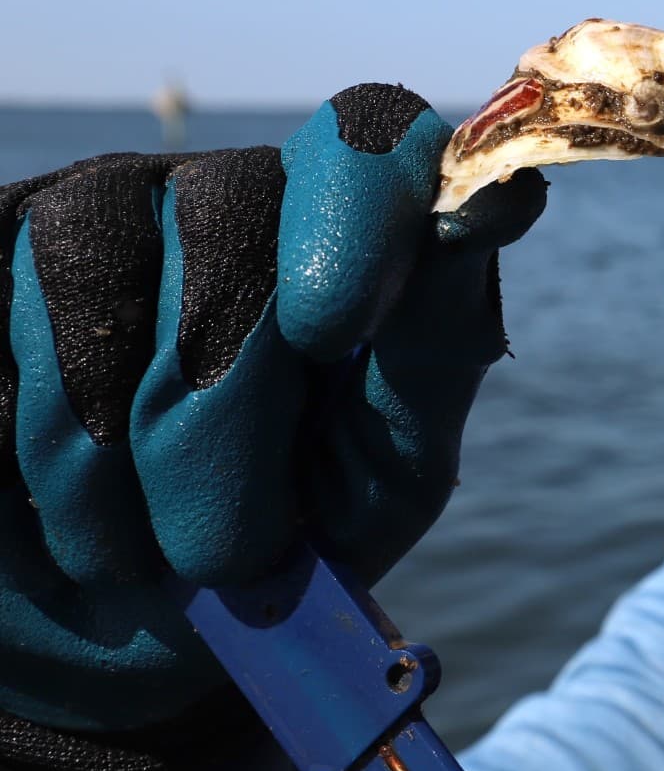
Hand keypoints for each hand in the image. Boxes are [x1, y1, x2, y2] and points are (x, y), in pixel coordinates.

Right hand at [0, 85, 544, 741]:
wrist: (131, 634)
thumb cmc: (292, 535)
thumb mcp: (391, 460)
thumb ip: (440, 337)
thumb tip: (508, 197)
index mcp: (348, 225)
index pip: (371, 135)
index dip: (355, 212)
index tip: (335, 334)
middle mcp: (225, 190)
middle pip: (226, 220)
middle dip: (219, 414)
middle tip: (223, 549)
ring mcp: (93, 214)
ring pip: (91, 265)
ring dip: (105, 450)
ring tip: (133, 548)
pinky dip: (19, 440)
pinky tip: (57, 505)